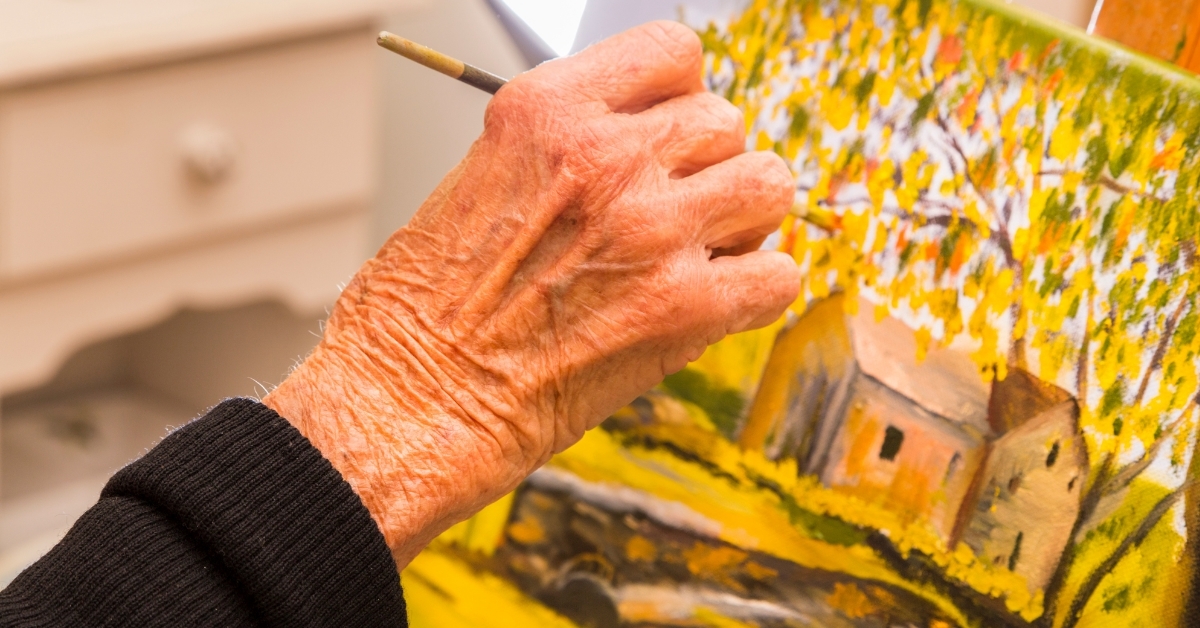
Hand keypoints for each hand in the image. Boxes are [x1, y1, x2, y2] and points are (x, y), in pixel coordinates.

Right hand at [264, 21, 798, 566]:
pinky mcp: (684, 307)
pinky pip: (778, 273)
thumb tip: (657, 142)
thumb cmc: (429, 306)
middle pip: (724, 122)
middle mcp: (604, 158)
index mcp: (547, 112)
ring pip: (768, 184)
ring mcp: (651, 228)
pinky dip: (755, 291)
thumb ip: (575, 146)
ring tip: (697, 254)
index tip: (668, 135)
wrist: (409, 401)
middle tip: (670, 216)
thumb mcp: (486, 177)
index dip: (680, 97)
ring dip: (742, 220)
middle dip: (705, 169)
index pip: (673, 53)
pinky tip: (710, 306)